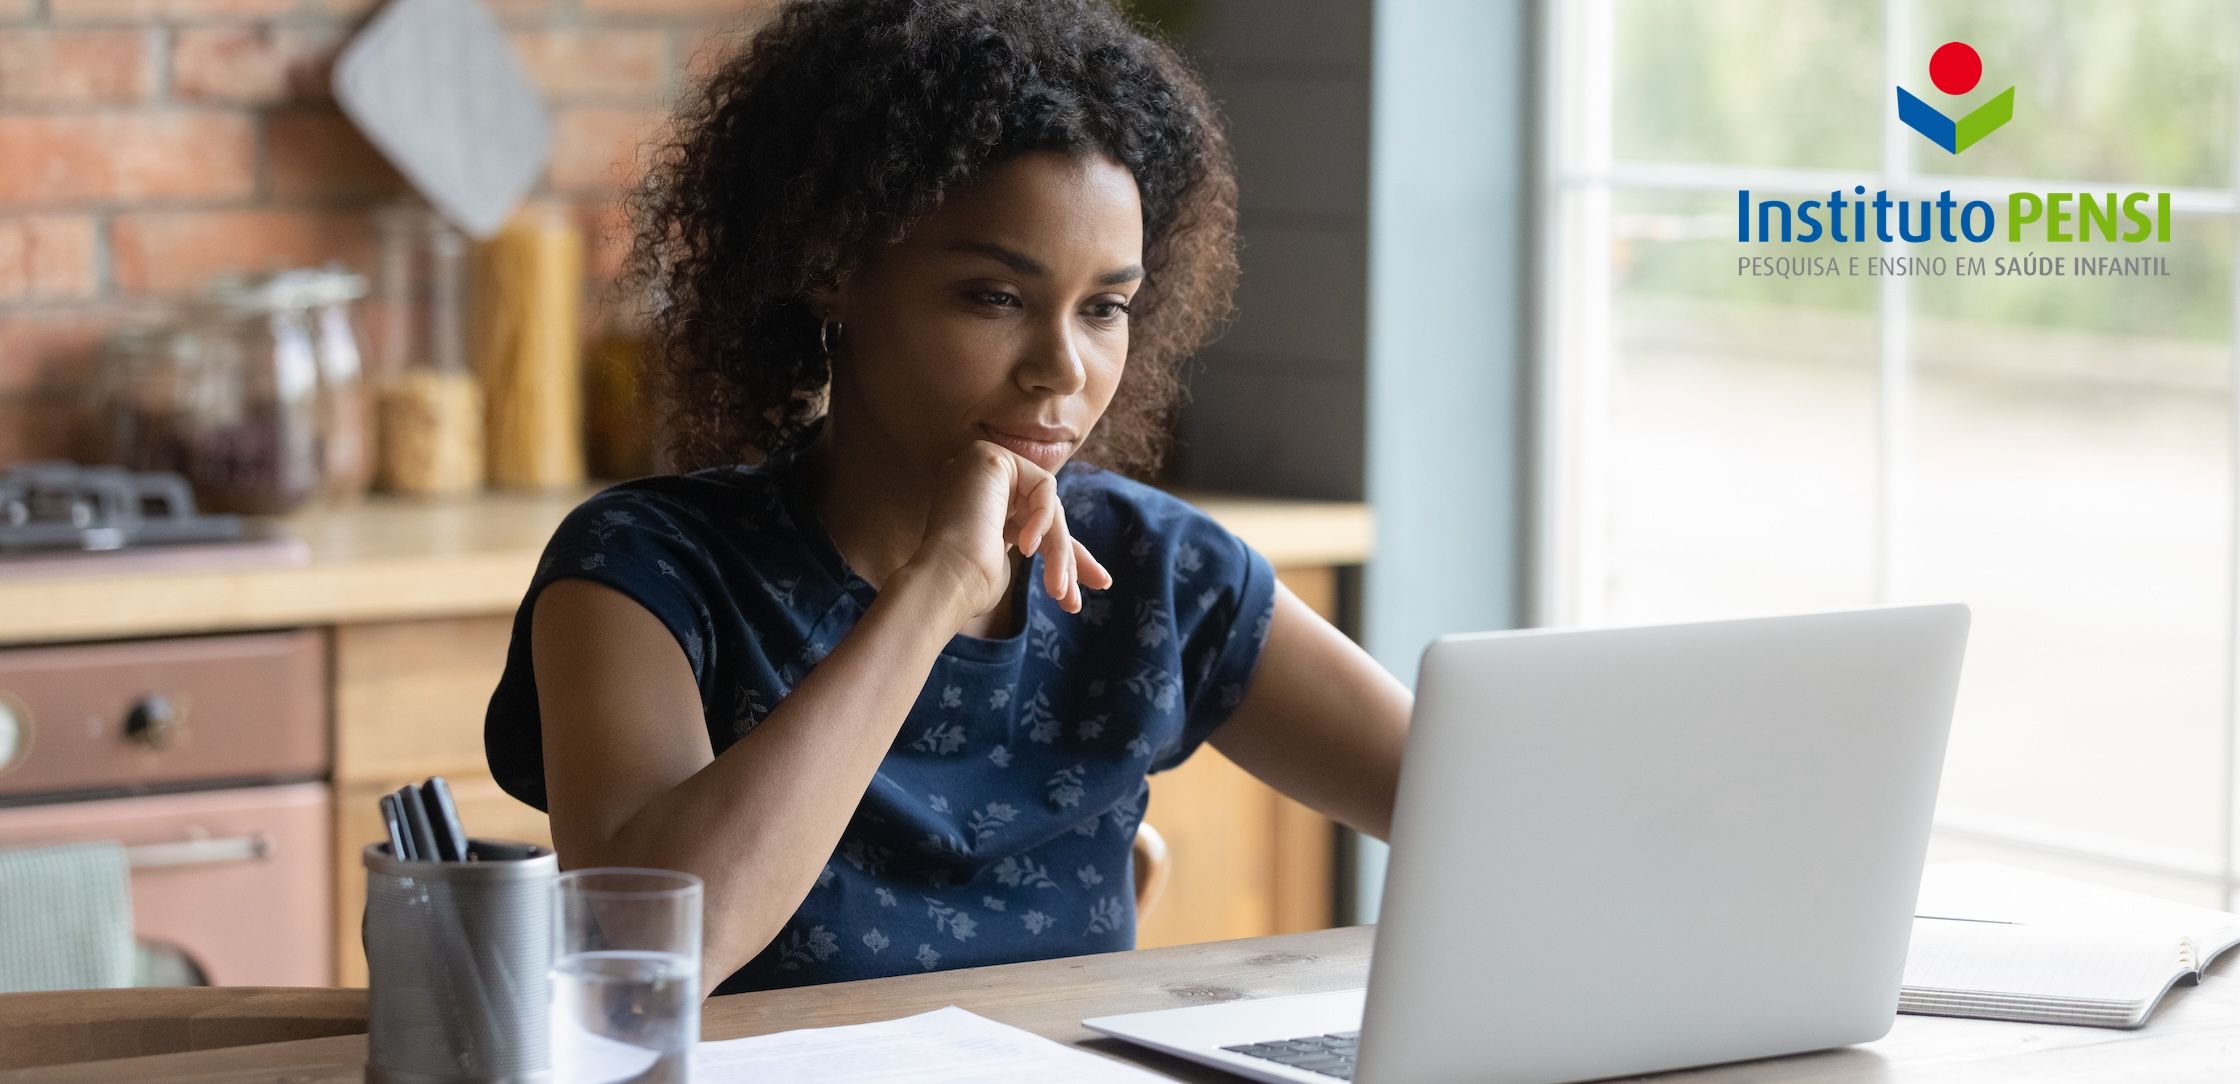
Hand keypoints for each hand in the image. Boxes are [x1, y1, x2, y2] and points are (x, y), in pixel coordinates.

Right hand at [903, 441, 1113, 623]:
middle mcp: (979, 483)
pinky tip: (1027, 547)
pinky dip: (1043, 519)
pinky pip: (1044, 485)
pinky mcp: (991, 456)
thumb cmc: (968, 586)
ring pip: (1047, 505)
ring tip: (1059, 590)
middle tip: (1088, 592)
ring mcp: (982, 466)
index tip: (1098, 583)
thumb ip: (1035, 546)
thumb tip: (1072, 556)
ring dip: (1059, 549)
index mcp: (980, 508)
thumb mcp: (1011, 565)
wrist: (944, 582)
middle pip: (1044, 513)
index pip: (1034, 524)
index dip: (1065, 554)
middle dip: (1069, 554)